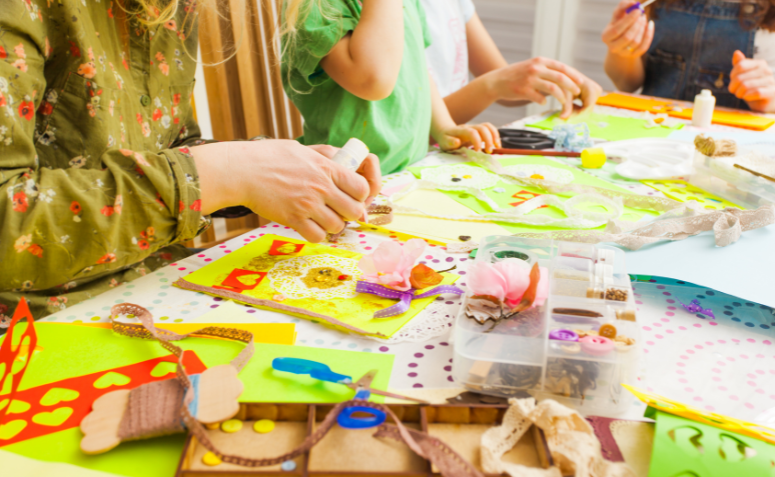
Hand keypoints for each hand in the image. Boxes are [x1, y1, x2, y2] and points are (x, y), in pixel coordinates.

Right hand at [193, 140, 372, 242]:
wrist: (242, 171)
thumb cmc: (269, 156)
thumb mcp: (303, 149)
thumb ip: (325, 156)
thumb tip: (343, 157)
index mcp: (326, 168)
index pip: (362, 187)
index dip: (360, 194)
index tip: (351, 195)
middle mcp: (321, 187)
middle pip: (354, 210)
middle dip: (349, 213)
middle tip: (339, 210)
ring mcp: (307, 204)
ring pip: (337, 226)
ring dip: (333, 225)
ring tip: (322, 218)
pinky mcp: (293, 219)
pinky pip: (317, 236)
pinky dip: (316, 234)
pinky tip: (309, 226)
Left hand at [435, 123, 500, 152]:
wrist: (446, 132)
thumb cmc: (446, 139)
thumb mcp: (444, 142)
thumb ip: (450, 142)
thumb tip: (457, 142)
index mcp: (461, 131)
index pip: (472, 132)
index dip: (477, 141)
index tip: (478, 152)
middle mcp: (470, 127)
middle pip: (483, 128)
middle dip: (488, 139)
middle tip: (489, 151)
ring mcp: (475, 128)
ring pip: (488, 126)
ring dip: (494, 136)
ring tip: (497, 147)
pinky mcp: (479, 131)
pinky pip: (489, 130)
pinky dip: (495, 137)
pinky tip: (496, 145)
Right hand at [488, 57, 602, 118]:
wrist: (496, 81)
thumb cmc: (516, 76)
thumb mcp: (532, 66)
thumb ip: (546, 70)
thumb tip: (564, 77)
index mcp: (540, 61)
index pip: (562, 67)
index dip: (574, 75)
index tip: (581, 82)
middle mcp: (536, 68)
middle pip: (560, 77)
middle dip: (571, 86)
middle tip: (577, 93)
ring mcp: (529, 79)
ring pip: (553, 88)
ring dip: (561, 97)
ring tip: (564, 102)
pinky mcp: (523, 90)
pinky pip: (539, 98)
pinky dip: (544, 102)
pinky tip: (543, 103)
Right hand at [602, 0, 654, 58]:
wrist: (620, 39)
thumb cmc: (619, 23)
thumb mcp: (618, 14)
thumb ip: (623, 6)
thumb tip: (633, 2)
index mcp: (606, 36)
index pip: (617, 30)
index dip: (628, 20)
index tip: (637, 10)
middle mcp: (613, 47)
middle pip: (627, 37)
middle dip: (637, 24)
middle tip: (642, 14)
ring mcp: (623, 53)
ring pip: (636, 42)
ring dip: (642, 28)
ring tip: (644, 18)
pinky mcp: (633, 56)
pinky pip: (644, 47)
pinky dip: (649, 34)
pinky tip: (650, 24)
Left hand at [729, 50, 774, 111]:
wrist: (764, 102)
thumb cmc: (752, 87)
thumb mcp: (744, 75)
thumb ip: (740, 64)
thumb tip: (736, 52)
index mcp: (759, 63)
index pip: (740, 65)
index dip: (732, 75)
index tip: (733, 81)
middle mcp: (766, 70)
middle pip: (740, 77)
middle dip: (733, 87)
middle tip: (735, 91)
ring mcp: (770, 80)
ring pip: (746, 85)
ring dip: (739, 93)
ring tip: (741, 95)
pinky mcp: (772, 91)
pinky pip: (757, 92)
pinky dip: (748, 96)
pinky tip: (747, 97)